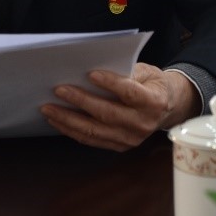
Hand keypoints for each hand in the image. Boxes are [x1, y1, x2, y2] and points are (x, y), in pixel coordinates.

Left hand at [39, 63, 199, 150]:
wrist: (167, 108)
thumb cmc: (152, 84)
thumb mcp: (147, 71)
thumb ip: (125, 71)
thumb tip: (93, 69)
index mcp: (153, 102)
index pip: (129, 93)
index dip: (110, 83)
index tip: (90, 73)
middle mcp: (143, 124)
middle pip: (107, 113)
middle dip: (80, 101)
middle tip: (58, 90)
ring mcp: (131, 139)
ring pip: (95, 131)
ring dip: (68, 120)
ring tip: (48, 109)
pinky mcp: (120, 146)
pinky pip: (92, 140)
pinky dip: (72, 130)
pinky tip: (57, 121)